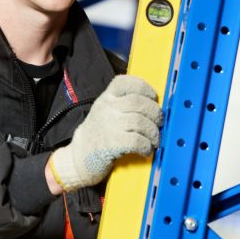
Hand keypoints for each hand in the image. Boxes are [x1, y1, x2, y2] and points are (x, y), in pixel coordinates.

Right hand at [49, 75, 161, 191]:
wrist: (79, 156)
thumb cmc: (99, 133)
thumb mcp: (106, 111)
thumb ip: (123, 104)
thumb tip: (153, 105)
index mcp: (106, 98)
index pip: (125, 82)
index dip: (143, 87)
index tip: (153, 97)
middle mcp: (107, 108)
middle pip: (138, 102)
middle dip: (155, 112)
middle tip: (159, 122)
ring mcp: (108, 125)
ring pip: (140, 122)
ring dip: (153, 132)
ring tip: (154, 139)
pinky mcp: (111, 144)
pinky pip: (137, 141)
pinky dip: (146, 146)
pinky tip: (146, 149)